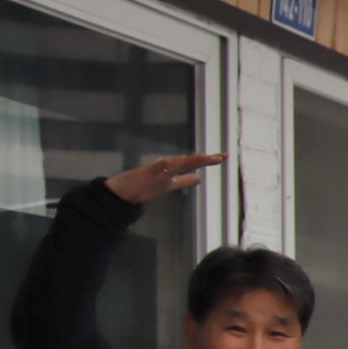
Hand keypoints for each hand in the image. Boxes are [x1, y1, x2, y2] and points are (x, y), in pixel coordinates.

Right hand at [104, 152, 226, 204]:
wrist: (123, 192)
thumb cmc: (144, 186)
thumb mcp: (169, 185)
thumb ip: (184, 180)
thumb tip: (198, 178)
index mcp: (173, 170)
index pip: (194, 163)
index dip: (209, 160)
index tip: (224, 156)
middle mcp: (166, 168)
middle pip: (187, 162)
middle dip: (204, 159)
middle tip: (220, 157)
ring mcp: (154, 171)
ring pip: (173, 164)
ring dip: (187, 160)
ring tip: (203, 158)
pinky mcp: (142, 175)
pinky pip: (152, 170)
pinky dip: (160, 166)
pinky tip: (166, 162)